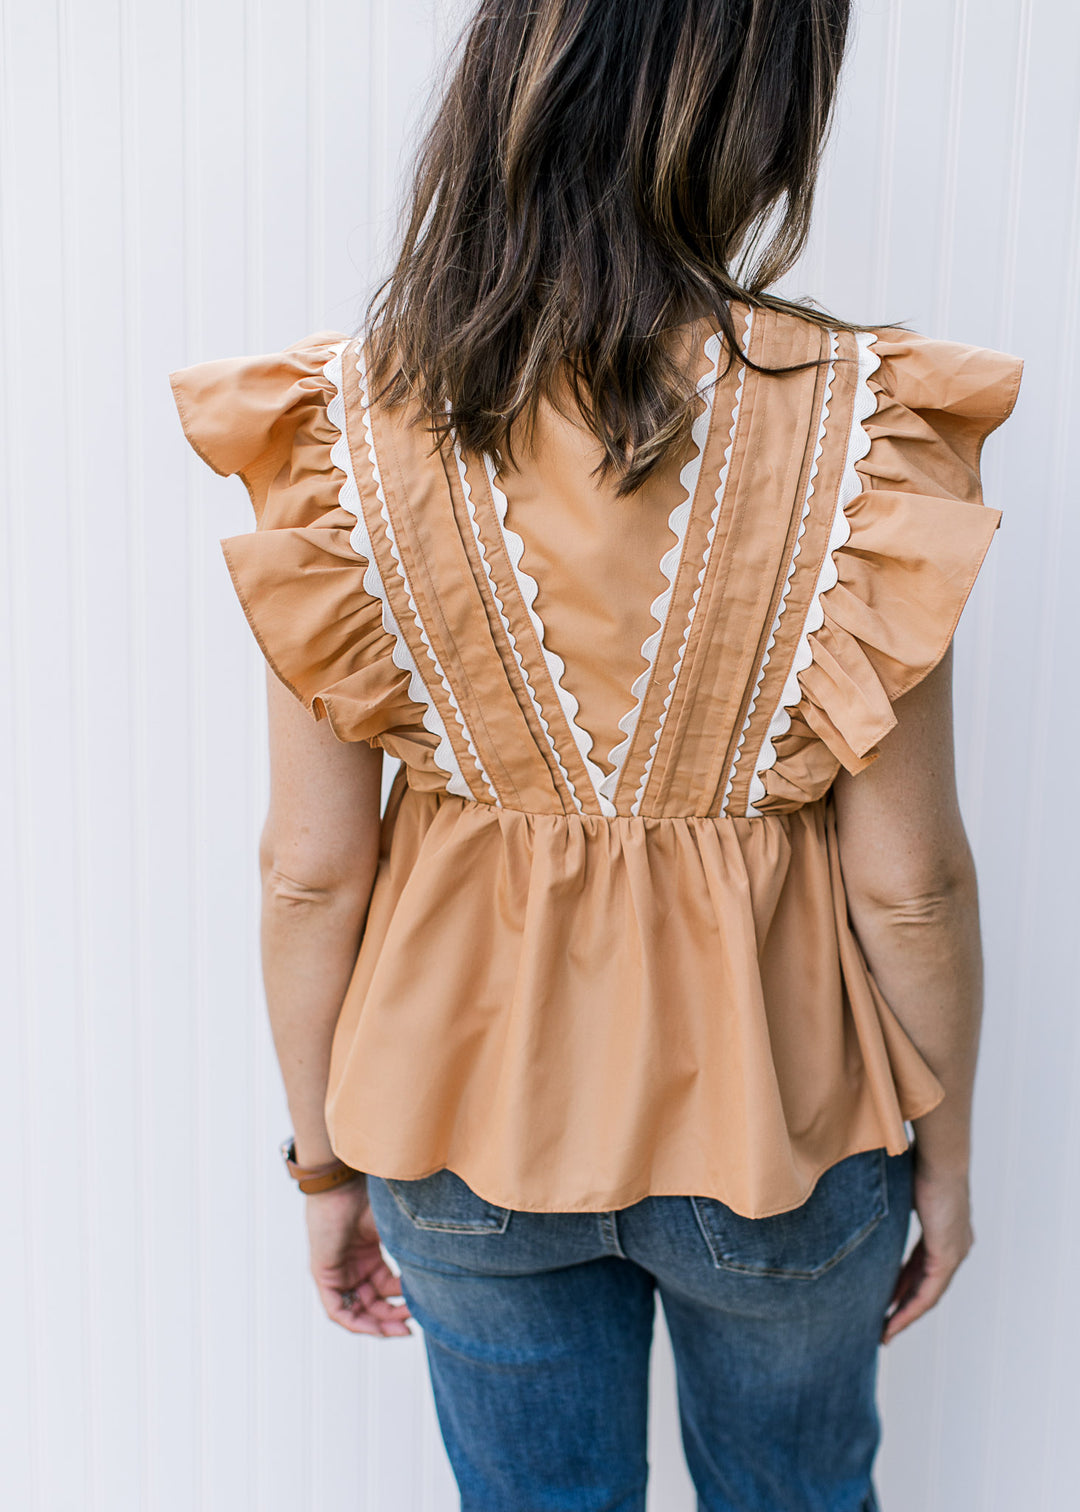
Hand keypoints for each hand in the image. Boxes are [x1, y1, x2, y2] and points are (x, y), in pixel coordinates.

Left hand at [305, 1177, 412, 1337]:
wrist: (344, 1182)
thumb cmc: (370, 1197)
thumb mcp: (396, 1231)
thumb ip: (411, 1252)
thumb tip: (444, 1271)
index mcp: (370, 1255)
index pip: (387, 1289)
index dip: (404, 1303)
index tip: (424, 1308)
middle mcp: (354, 1266)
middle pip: (373, 1303)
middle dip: (393, 1319)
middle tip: (411, 1327)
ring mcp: (338, 1271)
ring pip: (357, 1310)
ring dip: (378, 1324)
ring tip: (399, 1329)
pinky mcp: (324, 1274)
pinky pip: (337, 1309)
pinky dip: (355, 1321)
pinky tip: (375, 1327)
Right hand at [882, 1156, 973, 1343]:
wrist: (940, 1158)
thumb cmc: (919, 1162)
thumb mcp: (900, 1188)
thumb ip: (888, 1201)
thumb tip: (858, 1191)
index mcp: (945, 1231)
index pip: (922, 1267)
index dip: (903, 1285)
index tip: (885, 1299)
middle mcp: (954, 1247)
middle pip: (926, 1286)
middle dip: (903, 1306)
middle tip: (883, 1324)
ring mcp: (953, 1253)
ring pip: (928, 1295)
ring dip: (906, 1314)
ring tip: (885, 1332)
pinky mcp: (947, 1256)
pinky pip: (929, 1293)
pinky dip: (911, 1308)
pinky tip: (894, 1320)